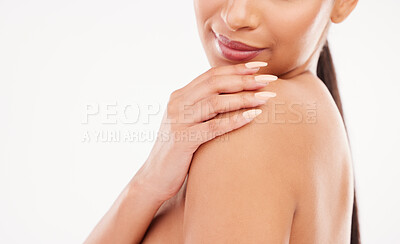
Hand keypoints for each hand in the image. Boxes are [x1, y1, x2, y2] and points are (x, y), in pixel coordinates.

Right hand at [132, 61, 277, 201]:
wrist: (154, 176)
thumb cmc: (177, 149)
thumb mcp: (187, 122)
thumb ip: (201, 107)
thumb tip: (231, 96)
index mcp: (179, 96)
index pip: (211, 75)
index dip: (236, 69)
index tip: (260, 66)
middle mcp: (177, 104)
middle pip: (215, 84)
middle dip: (244, 80)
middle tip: (270, 80)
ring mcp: (178, 121)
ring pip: (215, 102)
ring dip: (244, 98)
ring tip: (267, 97)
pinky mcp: (182, 140)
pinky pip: (213, 127)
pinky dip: (235, 120)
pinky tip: (253, 116)